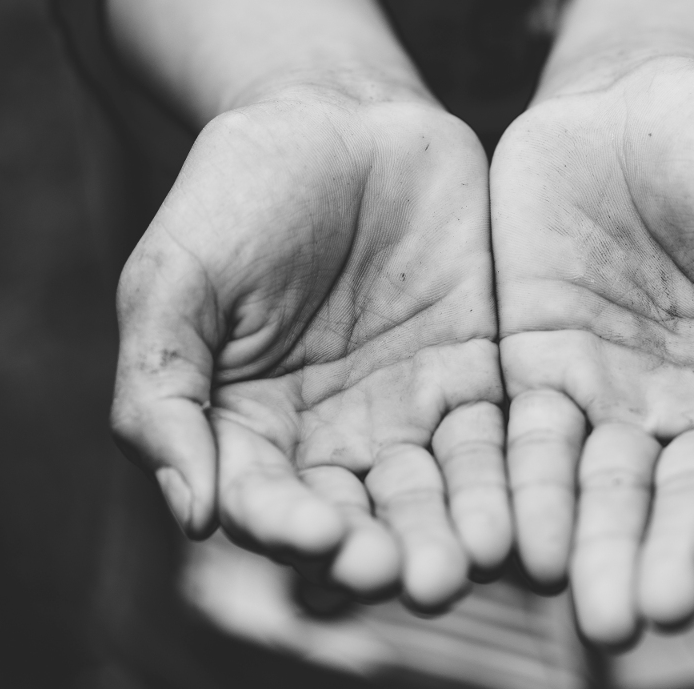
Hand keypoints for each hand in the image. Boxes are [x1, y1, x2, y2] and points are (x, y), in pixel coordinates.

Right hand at [112, 82, 507, 609]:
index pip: (267, 502)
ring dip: (457, 530)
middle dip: (389, 549)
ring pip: (437, 490)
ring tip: (479, 560)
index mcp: (251, 430)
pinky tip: (530, 501)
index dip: (291, 527)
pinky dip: (512, 473)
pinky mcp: (479, 374)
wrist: (336, 116)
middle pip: (362, 516)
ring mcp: (410, 410)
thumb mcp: (176, 279)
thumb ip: (163, 390)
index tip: (322, 538)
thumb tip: (191, 514)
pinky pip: (500, 434)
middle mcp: (333, 440)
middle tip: (418, 577)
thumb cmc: (238, 192)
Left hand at [491, 57, 693, 643]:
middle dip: (661, 557)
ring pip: (602, 488)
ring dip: (588, 545)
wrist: (639, 92)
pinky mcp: (540, 373)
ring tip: (573, 600)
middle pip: (685, 501)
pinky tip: (504, 534)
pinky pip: (527, 440)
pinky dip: (519, 487)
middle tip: (637, 615)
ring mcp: (616, 397)